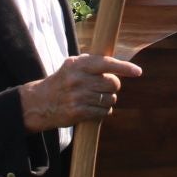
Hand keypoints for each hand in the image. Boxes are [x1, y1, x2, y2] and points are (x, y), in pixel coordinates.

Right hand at [19, 53, 143, 132]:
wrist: (39, 102)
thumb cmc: (62, 81)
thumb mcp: (72, 66)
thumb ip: (93, 63)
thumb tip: (120, 65)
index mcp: (78, 64)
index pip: (106, 63)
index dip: (124, 67)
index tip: (138, 71)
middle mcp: (78, 79)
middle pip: (112, 83)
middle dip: (113, 86)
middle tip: (104, 87)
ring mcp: (78, 97)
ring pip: (110, 99)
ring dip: (108, 100)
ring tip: (96, 98)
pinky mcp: (78, 112)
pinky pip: (103, 112)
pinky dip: (103, 111)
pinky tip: (94, 108)